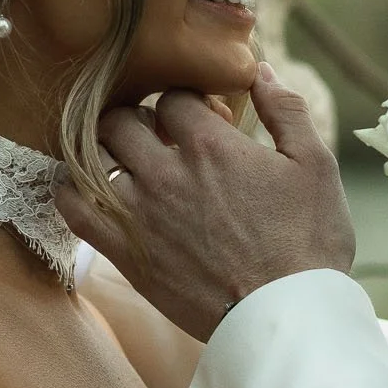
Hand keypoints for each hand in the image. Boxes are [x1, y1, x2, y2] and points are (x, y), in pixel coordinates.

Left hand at [56, 67, 356, 341]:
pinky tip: (88, 189)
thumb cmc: (308, 243)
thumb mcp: (316, 166)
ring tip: (124, 161)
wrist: (284, 317)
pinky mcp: (125, 252)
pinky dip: (71, 190)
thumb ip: (286, 110)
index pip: (172, 97)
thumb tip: (262, 71)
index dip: (187, 103)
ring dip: (104, 151)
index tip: (202, 122)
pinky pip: (73, 208)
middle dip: (138, 119)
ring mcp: (139, 213)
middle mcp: (166, 173)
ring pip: (91, 156)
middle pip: (121, 119)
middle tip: (157, 137)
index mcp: (210, 145)